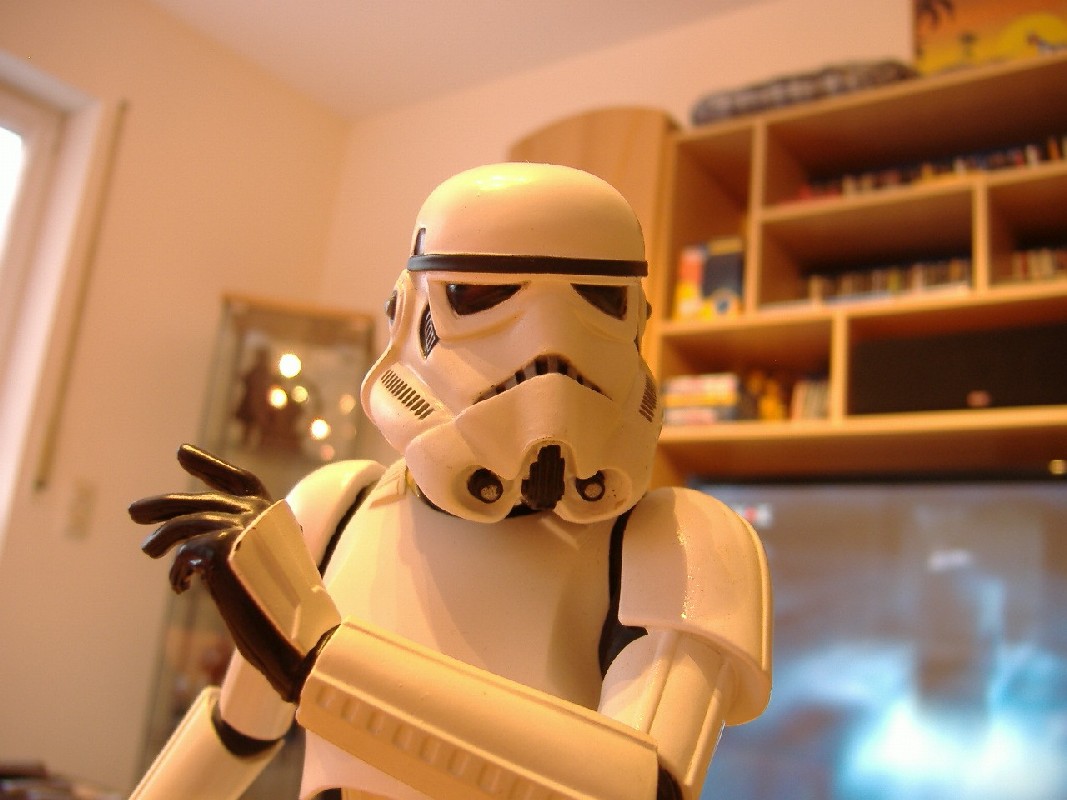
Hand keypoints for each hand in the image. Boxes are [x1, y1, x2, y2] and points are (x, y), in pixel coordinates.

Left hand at [131, 444, 335, 701]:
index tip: (181, 453)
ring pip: (186, 525)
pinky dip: (178, 571)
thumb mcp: (261, 565)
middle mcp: (259, 515)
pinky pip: (184, 554)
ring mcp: (240, 528)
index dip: (211, 466)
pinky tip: (181, 586)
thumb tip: (191, 536)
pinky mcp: (220, 549)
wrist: (294, 633)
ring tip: (149, 551)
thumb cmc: (282, 610)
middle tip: (134, 512)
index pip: (240, 480)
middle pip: (203, 503)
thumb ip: (239, 543)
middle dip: (165, 505)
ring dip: (163, 539)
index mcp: (275, 515)